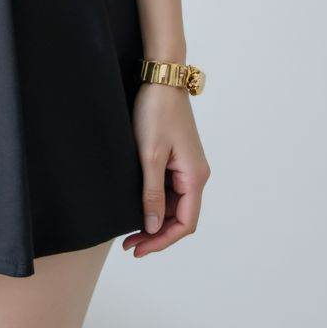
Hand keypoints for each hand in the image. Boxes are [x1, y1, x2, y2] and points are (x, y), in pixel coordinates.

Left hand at [121, 82, 210, 257]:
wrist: (161, 78)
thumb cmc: (155, 112)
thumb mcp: (149, 156)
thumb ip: (152, 194)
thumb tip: (153, 227)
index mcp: (195, 176)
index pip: (185, 223)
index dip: (162, 240)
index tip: (139, 249)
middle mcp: (196, 174)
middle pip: (181, 217)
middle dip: (157, 233)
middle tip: (130, 244)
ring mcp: (188, 166)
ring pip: (175, 204)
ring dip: (155, 219)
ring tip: (130, 230)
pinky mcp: (178, 158)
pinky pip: (170, 189)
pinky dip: (156, 201)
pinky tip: (138, 206)